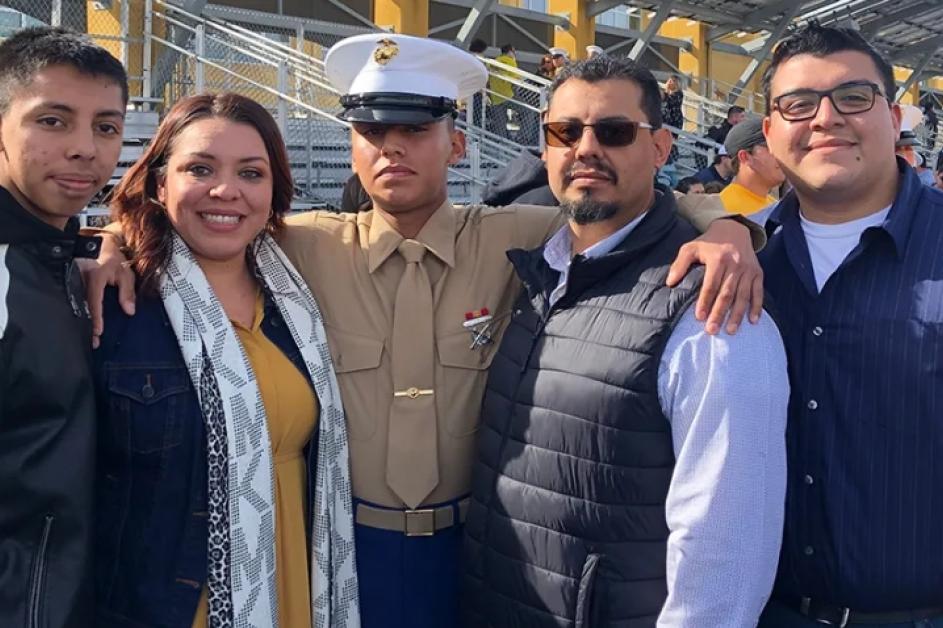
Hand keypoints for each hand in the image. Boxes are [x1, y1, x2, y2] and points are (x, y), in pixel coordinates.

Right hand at [80, 232, 136, 347]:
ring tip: (84, 337)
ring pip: (74, 302)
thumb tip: (130, 311)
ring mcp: (72, 278)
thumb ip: (127, 292)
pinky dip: (76, 311)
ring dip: (79, 319)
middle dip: (85, 324)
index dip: (95, 316)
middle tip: (91, 341)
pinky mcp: (69, 280)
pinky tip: (78, 323)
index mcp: (95, 275)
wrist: (99, 242)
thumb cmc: (114, 258)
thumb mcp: (126, 272)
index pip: (94, 299)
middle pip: (81, 304)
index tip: (98, 331)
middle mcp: (80, 277)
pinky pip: (72, 297)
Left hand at [666, 219, 762, 334]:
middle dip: (719, 313)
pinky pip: (758, 292)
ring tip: (731, 330)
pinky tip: (753, 321)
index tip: (699, 317)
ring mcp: (748, 270)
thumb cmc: (708, 242)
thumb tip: (670, 282)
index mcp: (718, 259)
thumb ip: (680, 264)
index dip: (705, 302)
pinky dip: (757, 307)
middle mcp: (735, 265)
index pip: (711, 285)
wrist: (734, 229)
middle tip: (712, 330)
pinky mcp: (758, 273)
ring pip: (743, 295)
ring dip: (737, 315)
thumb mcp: (691, 248)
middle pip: (727, 293)